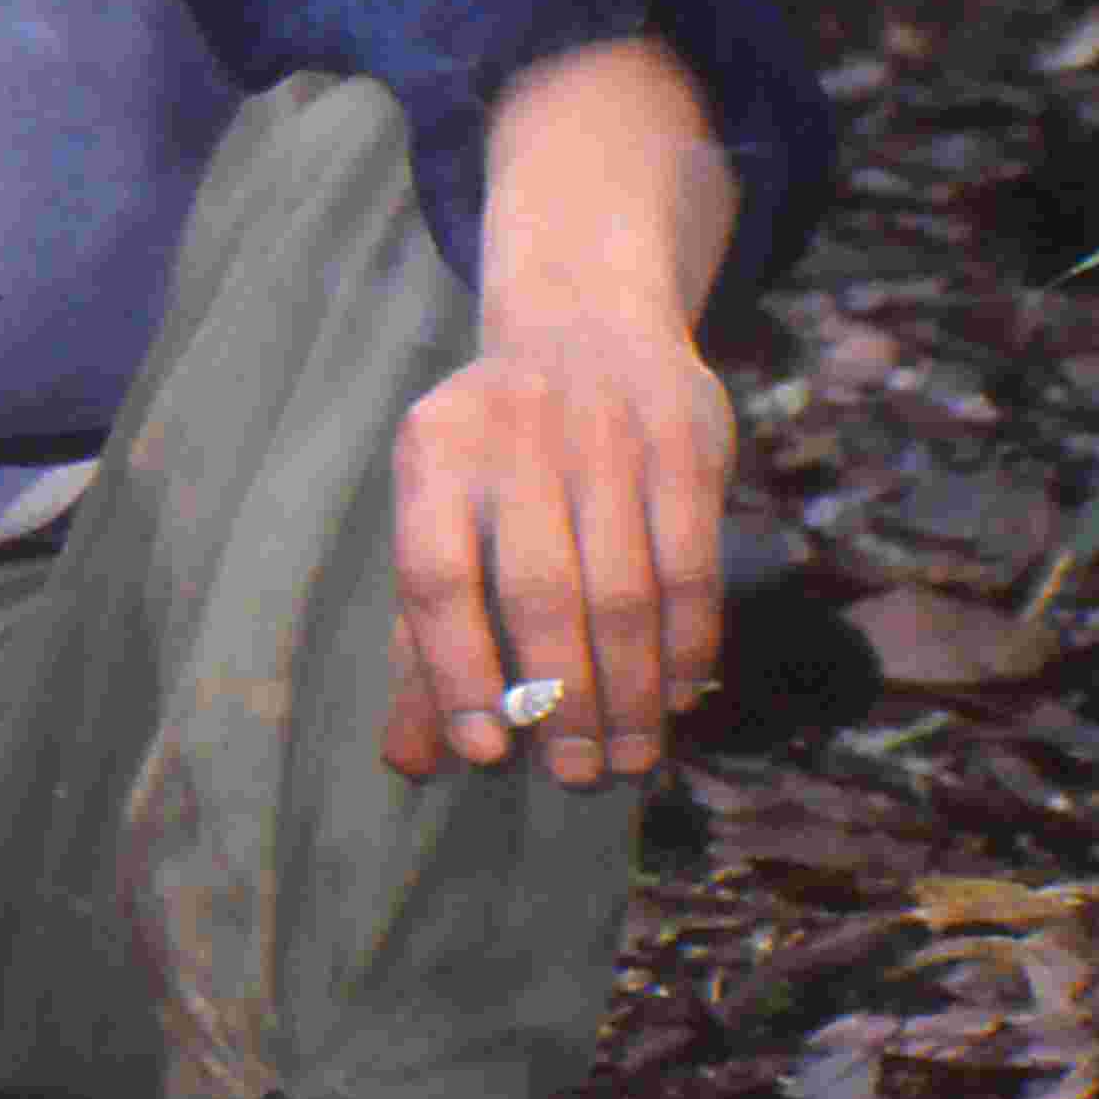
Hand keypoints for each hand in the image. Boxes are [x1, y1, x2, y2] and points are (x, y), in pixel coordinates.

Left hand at [376, 299, 730, 790]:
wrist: (587, 325)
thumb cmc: (496, 463)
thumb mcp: (442, 520)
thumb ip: (422, 642)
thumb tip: (408, 762)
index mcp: (433, 454)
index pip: (435, 579)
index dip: (458, 673)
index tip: (484, 751)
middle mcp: (515, 437)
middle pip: (540, 594)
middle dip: (561, 701)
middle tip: (574, 773)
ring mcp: (607, 433)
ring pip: (624, 591)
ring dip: (631, 691)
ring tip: (628, 758)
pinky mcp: (686, 440)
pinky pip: (691, 566)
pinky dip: (686, 643)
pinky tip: (678, 696)